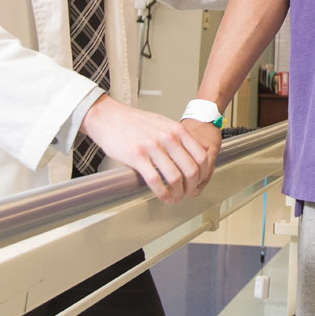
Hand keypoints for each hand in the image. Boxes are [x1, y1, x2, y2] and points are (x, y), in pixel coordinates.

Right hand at [79, 95, 219, 201]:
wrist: (110, 117)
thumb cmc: (135, 122)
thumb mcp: (164, 123)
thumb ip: (181, 136)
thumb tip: (201, 149)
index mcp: (176, 130)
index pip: (201, 156)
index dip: (204, 173)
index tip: (200, 182)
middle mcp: (168, 138)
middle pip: (191, 169)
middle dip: (192, 186)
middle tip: (189, 193)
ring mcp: (152, 147)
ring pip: (175, 177)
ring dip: (178, 193)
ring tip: (176, 198)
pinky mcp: (137, 157)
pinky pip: (155, 180)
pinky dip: (162, 193)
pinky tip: (164, 197)